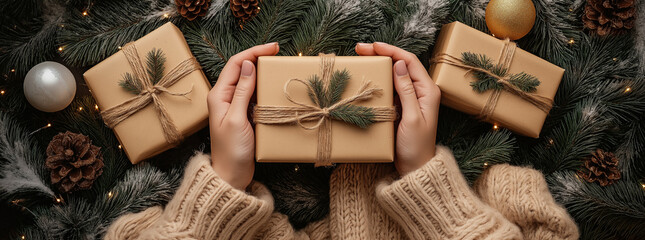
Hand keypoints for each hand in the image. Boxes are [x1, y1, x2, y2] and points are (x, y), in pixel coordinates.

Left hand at [207, 43, 279, 189]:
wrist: (231, 175)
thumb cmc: (231, 151)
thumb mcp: (236, 118)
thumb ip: (242, 91)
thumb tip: (248, 64)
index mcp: (219, 95)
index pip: (235, 64)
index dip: (253, 52)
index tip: (273, 47)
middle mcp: (225, 97)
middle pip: (242, 69)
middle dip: (259, 58)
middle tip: (279, 54)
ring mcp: (234, 106)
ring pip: (249, 81)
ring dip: (263, 73)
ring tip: (279, 68)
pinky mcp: (243, 115)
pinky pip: (254, 95)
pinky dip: (264, 88)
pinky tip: (275, 87)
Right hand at [355, 42, 440, 175]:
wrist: (416, 168)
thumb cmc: (416, 146)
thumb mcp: (411, 118)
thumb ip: (407, 91)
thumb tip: (399, 64)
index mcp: (428, 91)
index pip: (409, 62)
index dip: (391, 51)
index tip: (373, 46)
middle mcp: (421, 91)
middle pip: (401, 65)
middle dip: (382, 54)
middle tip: (360, 49)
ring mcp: (411, 98)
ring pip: (395, 74)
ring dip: (379, 65)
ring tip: (361, 59)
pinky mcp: (402, 106)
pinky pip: (391, 87)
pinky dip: (379, 79)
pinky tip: (367, 78)